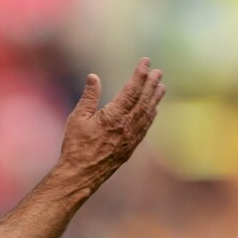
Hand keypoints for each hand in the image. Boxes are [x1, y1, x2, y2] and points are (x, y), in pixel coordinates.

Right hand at [57, 57, 165, 190]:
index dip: (140, 74)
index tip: (145, 62)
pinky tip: (153, 109)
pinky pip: (145, 127)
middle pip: (143, 100)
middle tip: (158, 72)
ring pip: (147, 113)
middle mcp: (127, 126)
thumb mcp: (77, 118)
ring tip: (161, 86)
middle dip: (151, 84)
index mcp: (114, 116)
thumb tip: (93, 77)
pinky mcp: (130, 147)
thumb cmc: (75, 146)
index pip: (131, 90)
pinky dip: (150, 115)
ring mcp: (131, 138)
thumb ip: (89, 97)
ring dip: (155, 99)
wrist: (80, 174)